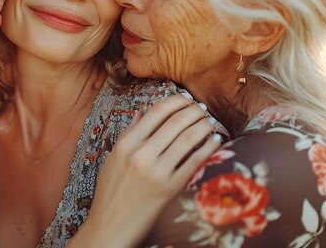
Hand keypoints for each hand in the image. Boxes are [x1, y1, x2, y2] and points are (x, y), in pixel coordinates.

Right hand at [70, 94, 221, 247]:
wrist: (111, 227)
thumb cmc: (110, 193)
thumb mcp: (113, 159)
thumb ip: (129, 134)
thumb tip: (143, 113)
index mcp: (125, 144)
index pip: (156, 112)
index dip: (176, 101)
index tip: (186, 99)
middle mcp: (141, 155)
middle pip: (176, 121)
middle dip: (194, 110)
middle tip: (203, 108)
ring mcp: (157, 172)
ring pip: (188, 138)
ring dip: (204, 125)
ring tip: (209, 122)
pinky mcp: (170, 189)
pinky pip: (195, 161)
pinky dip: (209, 147)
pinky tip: (215, 140)